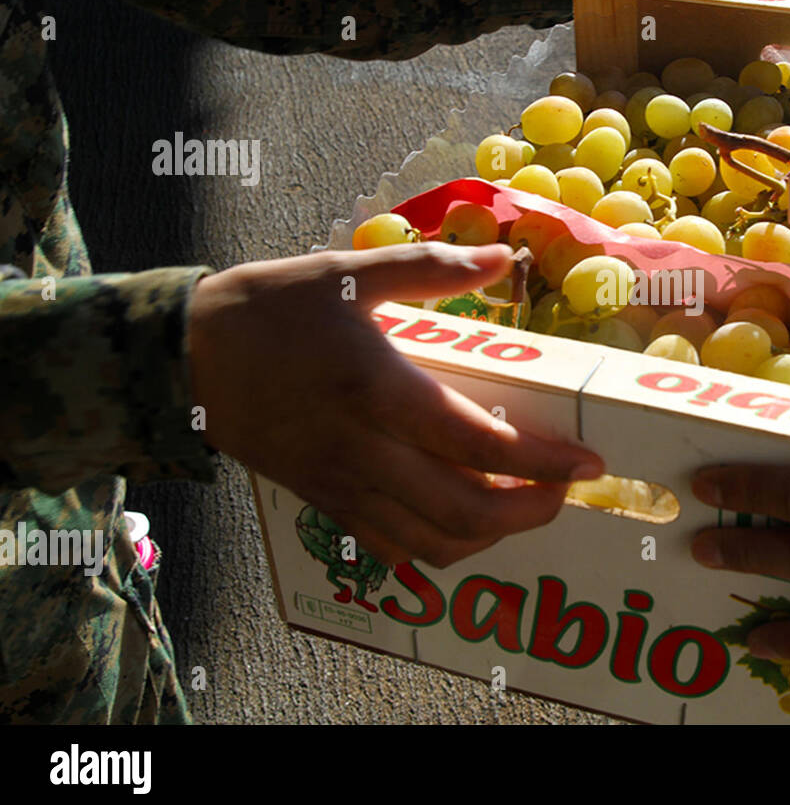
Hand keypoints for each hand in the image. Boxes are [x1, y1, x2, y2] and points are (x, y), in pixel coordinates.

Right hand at [189, 243, 603, 566]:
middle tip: (567, 490)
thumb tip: (501, 257)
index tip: (589, 463)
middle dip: (532, 511)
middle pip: (465, 511)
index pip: (480, 445)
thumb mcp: (349, 272)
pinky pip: (393, 546)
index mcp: (378, 390)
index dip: (545, 463)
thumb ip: (433, 267)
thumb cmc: (271, 308)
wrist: (185, 357)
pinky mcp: (325, 501)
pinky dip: (441, 547)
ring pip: (432, 542)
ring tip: (526, 506)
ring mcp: (343, 485)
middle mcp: (364, 451)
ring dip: (492, 537)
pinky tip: (468, 524)